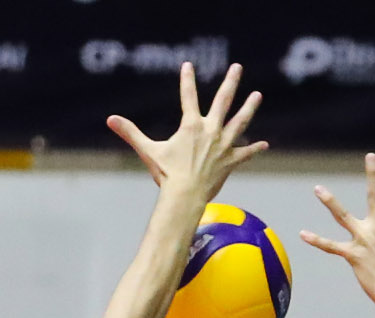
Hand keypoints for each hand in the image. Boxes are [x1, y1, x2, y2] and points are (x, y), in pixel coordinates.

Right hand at [107, 62, 265, 201]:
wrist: (185, 196)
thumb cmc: (166, 175)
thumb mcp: (148, 151)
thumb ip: (131, 133)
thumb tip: (110, 120)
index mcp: (191, 126)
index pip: (188, 96)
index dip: (187, 80)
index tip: (188, 65)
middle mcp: (210, 131)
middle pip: (223, 101)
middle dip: (231, 82)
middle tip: (238, 68)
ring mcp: (223, 145)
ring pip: (240, 121)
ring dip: (249, 107)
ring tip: (257, 95)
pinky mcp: (230, 161)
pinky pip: (245, 153)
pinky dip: (254, 149)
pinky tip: (265, 144)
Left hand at [302, 155, 374, 306]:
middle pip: (374, 195)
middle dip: (373, 174)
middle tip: (371, 155)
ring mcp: (364, 239)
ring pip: (343, 215)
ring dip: (330, 202)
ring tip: (318, 189)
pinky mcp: (352, 254)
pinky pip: (331, 246)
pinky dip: (316, 240)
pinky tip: (302, 234)